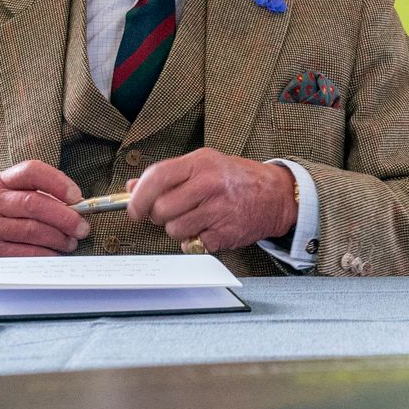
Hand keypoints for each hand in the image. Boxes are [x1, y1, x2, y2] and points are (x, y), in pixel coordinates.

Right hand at [0, 160, 91, 257]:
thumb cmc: (4, 218)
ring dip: (59, 238)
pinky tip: (55, 254)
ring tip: (70, 242)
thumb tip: (78, 208)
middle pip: (34, 203)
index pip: (31, 171)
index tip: (77, 196)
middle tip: (82, 227)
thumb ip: (44, 197)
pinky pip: (26, 254)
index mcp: (2, 182)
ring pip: (32, 230)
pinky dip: (46, 255)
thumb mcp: (15, 199)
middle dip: (65, 217)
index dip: (57, 182)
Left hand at [125, 148, 297, 253]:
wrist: (276, 195)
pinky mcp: (225, 233)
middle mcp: (209, 184)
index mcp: (201, 163)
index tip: (134, 208)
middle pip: (162, 209)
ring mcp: (218, 210)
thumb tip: (132, 188)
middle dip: (159, 216)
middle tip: (169, 213)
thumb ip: (169, 176)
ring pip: (174, 230)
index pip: (157, 177)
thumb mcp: (204, 165)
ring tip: (194, 219)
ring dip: (178, 230)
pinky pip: (193, 244)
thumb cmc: (237, 179)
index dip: (139, 197)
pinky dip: (196, 241)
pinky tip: (208, 228)